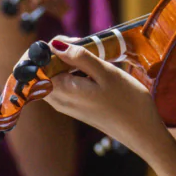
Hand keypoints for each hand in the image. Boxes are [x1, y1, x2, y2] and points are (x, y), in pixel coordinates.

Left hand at [41, 39, 168, 158]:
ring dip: (65, 61)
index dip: (44, 50)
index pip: (32, 68)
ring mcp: (66, 105)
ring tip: (90, 55)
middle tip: (81, 45)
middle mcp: (58, 100)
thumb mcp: (105, 72)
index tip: (69, 44)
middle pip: (40, 71)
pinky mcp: (75, 107)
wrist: (142, 131)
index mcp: (61, 91)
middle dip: (54, 53)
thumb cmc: (128, 102)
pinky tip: (92, 69)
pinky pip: (63, 84)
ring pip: (52, 76)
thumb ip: (79, 57)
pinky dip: (72, 72)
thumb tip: (54, 45)